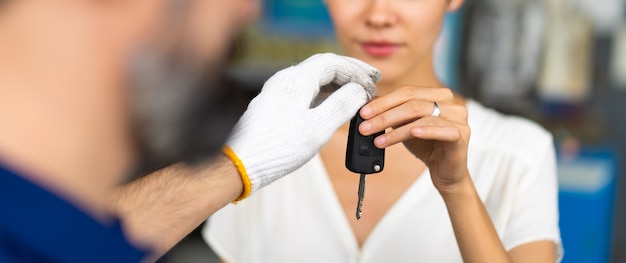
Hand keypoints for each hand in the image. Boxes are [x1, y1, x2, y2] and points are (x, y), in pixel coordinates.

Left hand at [226, 53, 380, 196]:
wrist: (241, 163)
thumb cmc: (278, 148)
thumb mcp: (317, 129)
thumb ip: (341, 106)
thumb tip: (358, 91)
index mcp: (295, 80)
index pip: (332, 62)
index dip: (356, 70)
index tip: (373, 82)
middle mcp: (284, 80)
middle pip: (322, 66)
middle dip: (349, 73)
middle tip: (371, 80)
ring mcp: (277, 92)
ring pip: (312, 78)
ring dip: (336, 83)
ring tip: (356, 92)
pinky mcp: (273, 105)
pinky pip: (303, 90)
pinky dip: (322, 93)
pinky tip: (331, 104)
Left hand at [358, 86, 469, 192]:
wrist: (445, 171)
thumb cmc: (426, 146)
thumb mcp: (405, 126)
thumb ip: (391, 113)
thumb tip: (367, 104)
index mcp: (437, 94)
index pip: (407, 92)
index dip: (383, 102)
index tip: (363, 113)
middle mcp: (450, 103)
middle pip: (412, 103)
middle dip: (385, 116)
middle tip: (365, 127)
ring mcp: (458, 118)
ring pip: (422, 117)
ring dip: (396, 129)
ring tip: (378, 140)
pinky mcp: (462, 134)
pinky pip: (442, 130)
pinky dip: (425, 131)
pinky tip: (411, 133)